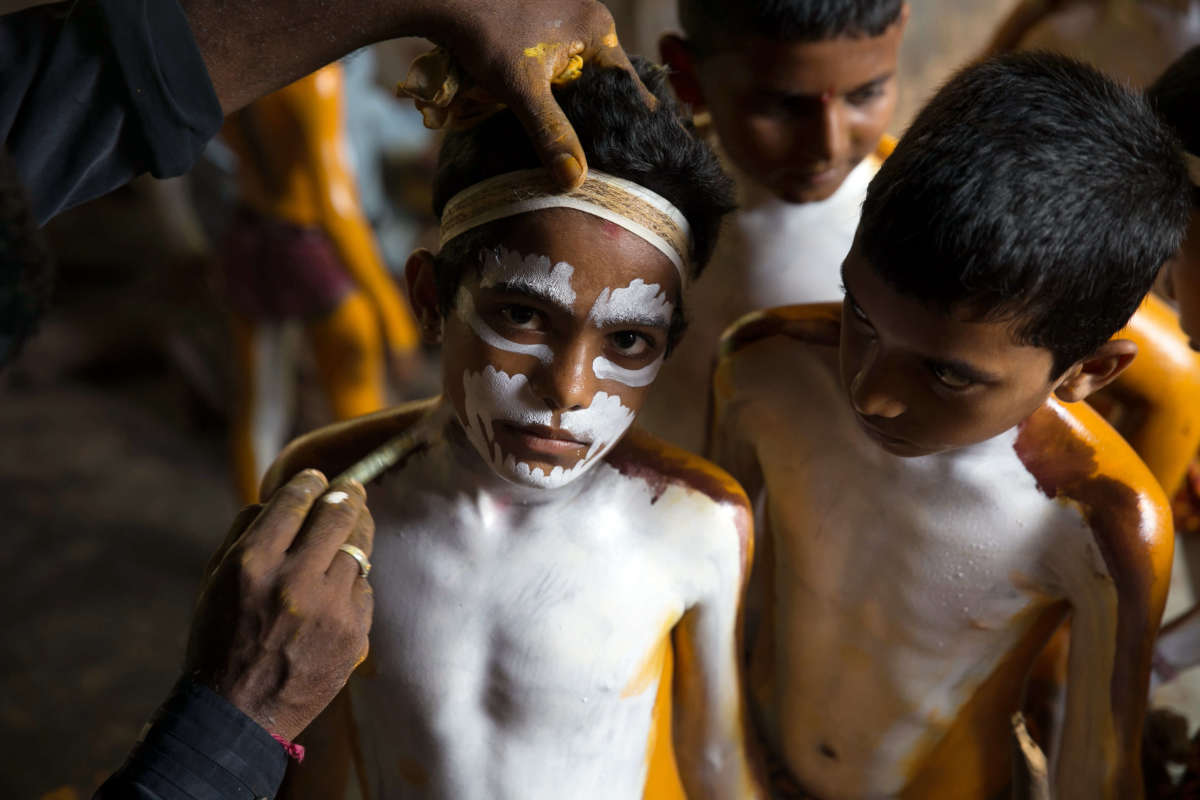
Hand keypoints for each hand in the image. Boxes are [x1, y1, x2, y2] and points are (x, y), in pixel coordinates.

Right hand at [184, 469, 373, 740]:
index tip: (318, 479)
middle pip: (338, 515)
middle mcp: (295, 581)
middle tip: (351, 489)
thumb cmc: (221, 640)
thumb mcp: (215, 581)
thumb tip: (280, 497)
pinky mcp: (355, 633)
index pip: (295, 501)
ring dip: (354, 536)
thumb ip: (246, 533)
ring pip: (358, 550)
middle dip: (347, 495)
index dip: (310, 483)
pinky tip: (339, 588)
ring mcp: (330, 609)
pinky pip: (363, 589)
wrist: (238, 715)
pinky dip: (352, 584)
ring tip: (354, 525)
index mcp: (253, 563)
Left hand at [399, 0, 653, 189]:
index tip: (627, 149)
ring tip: (576, 134)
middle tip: (600, 150)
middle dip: (600, 111)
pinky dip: (562, 83)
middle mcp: (590, 17)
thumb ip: (551, 133)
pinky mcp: (546, 21)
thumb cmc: (485, 38)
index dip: (628, 118)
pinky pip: (567, 59)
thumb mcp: (522, 90)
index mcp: (598, 30)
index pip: (628, 84)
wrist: (446, 1)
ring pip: (586, 70)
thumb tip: (575, 180)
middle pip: (608, 78)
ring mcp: (568, 16)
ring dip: (578, 99)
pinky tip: (551, 105)